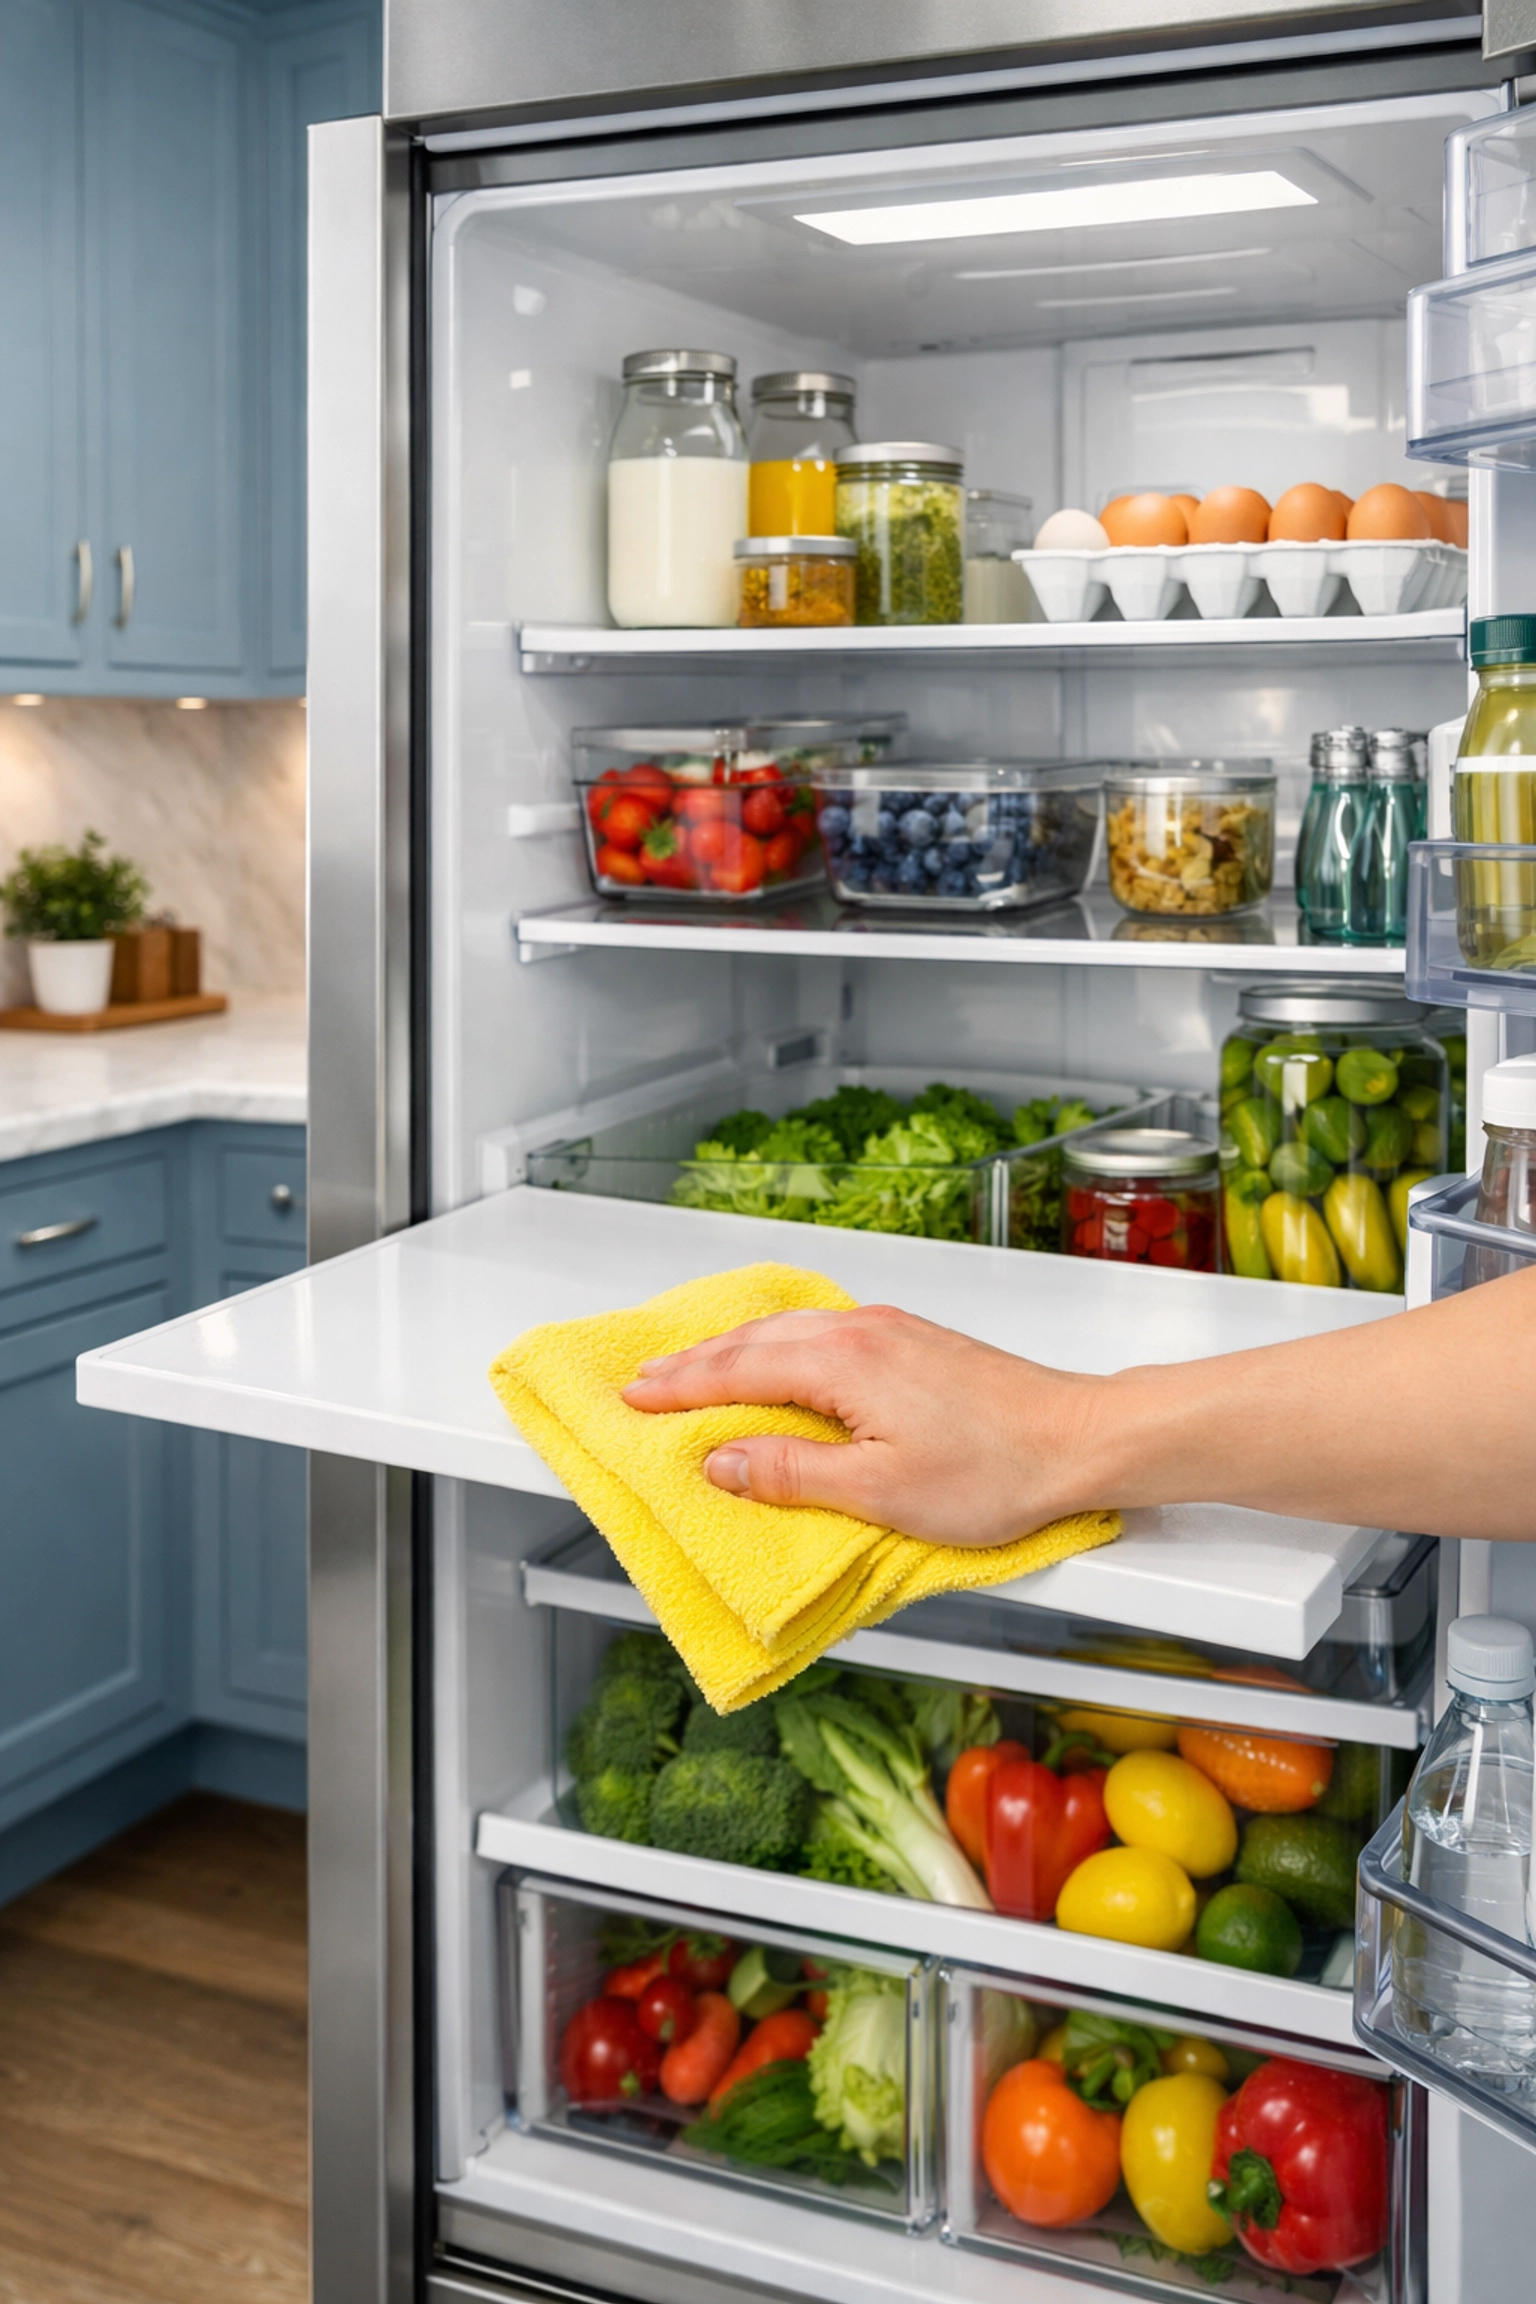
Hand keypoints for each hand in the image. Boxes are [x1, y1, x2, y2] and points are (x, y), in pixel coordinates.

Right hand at [622, 1303, 1103, 1544]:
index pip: (737, 1371)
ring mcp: (889, 1330)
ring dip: (732, 1350)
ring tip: (692, 1369)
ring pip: (787, 1330)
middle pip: (754, 1340)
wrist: (1082, 1438)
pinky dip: (776, 1344)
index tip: (632, 1399)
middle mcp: (861, 1331)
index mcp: (844, 1362)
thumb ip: (793, 1474)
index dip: (680, 1388)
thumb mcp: (881, 1491)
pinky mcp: (911, 1340)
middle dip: (692, 1362)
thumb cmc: (997, 1470)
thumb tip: (722, 1461)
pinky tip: (776, 1357)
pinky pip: (819, 1330)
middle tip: (641, 1381)